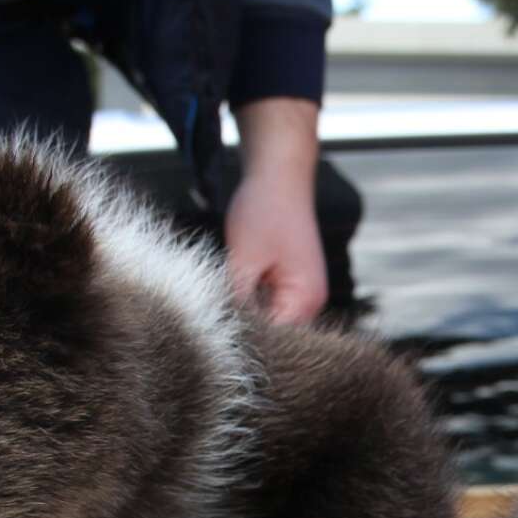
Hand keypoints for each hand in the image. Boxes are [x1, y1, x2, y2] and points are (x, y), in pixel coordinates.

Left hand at [227, 97, 328, 324]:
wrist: (279, 173)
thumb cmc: (264, 210)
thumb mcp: (242, 258)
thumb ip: (234, 301)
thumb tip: (219, 334)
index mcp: (305, 300)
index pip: (273, 343)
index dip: (242, 344)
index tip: (209, 343)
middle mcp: (311, 304)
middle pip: (275, 337)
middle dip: (244, 333)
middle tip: (206, 329)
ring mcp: (304, 295)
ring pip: (269, 323)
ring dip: (246, 318)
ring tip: (216, 312)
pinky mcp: (292, 284)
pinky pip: (269, 306)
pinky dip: (249, 303)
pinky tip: (229, 293)